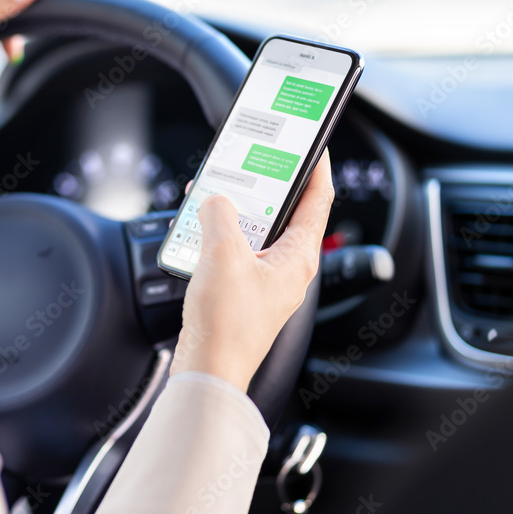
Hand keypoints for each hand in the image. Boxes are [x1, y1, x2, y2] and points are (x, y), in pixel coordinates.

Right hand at [169, 150, 334, 392]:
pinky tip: (195, 231)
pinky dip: (216, 237)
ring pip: (253, 233)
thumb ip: (220, 215)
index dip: (317, 167)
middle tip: (247, 164)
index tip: (314, 143)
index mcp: (298, 257)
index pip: (317, 200)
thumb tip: (215, 200)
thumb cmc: (227, 325)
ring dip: (231, 213)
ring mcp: (265, 281)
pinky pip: (233, 253)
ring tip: (210, 197)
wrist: (208, 370)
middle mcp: (287, 268)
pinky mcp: (242, 292)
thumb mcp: (222, 254)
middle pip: (282, 213)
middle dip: (261, 188)